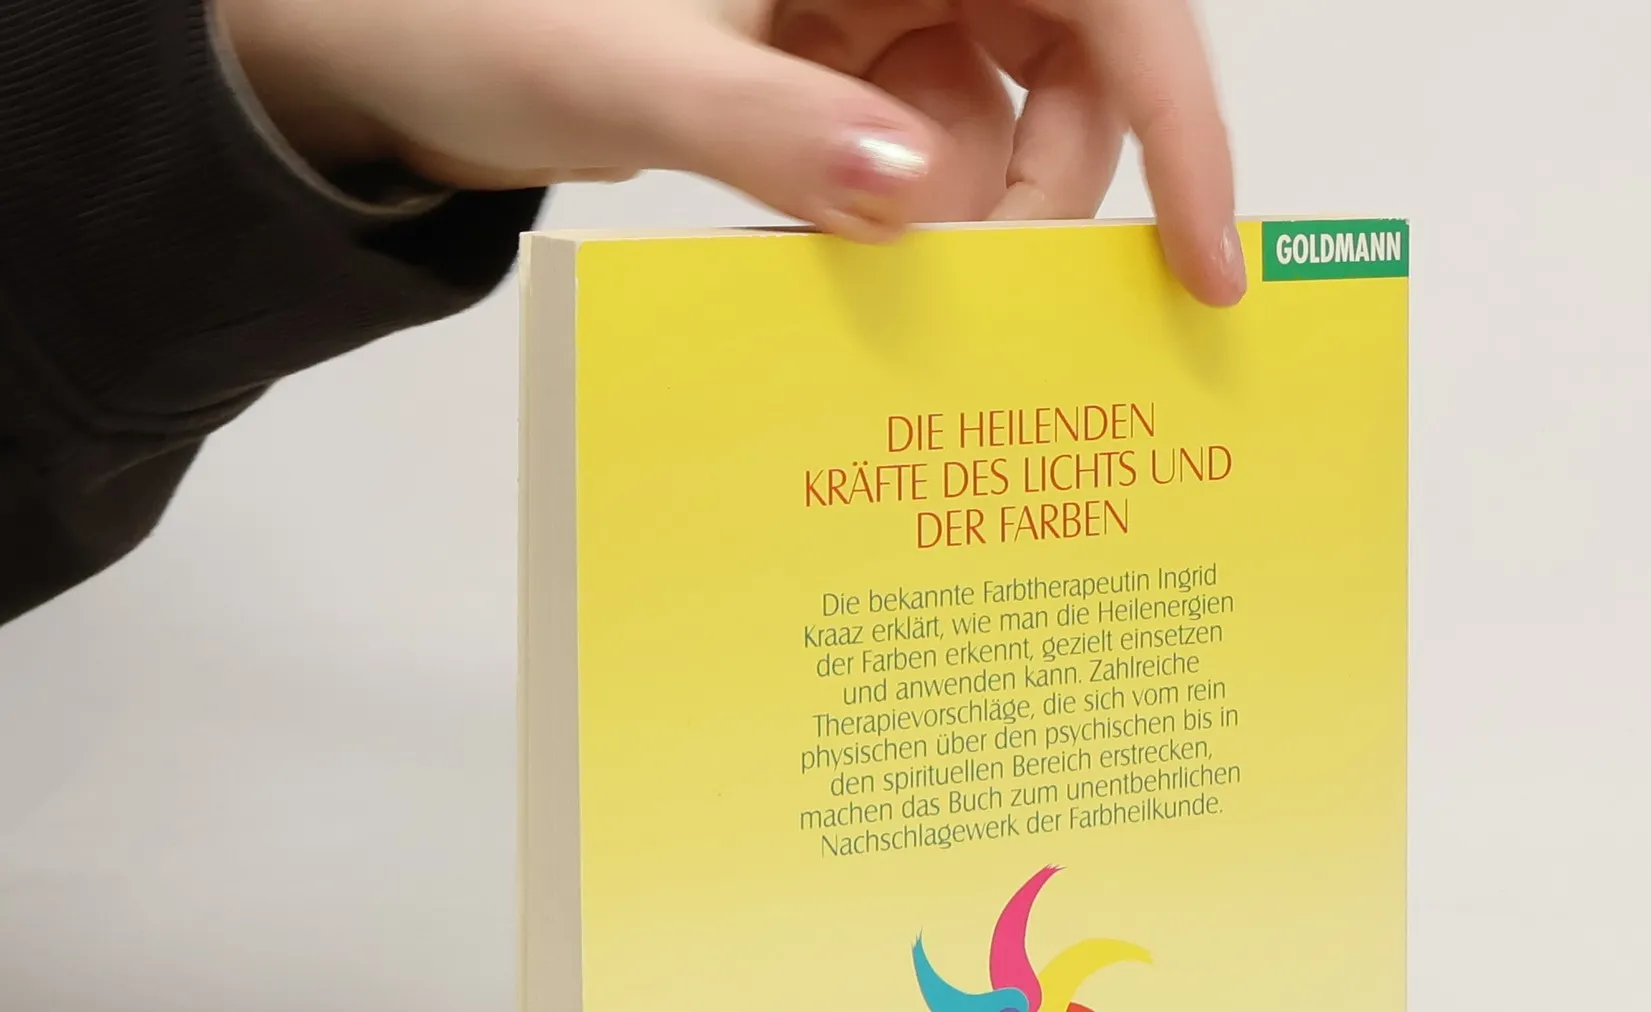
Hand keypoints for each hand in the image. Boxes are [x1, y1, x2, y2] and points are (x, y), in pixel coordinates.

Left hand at [216, 0, 1242, 303]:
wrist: (390, 48)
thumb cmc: (473, 11)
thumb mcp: (623, 64)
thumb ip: (765, 123)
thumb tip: (913, 191)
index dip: (1179, 114)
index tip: (1202, 259)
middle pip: (1074, 63)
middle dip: (1042, 186)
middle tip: (975, 286)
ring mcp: (871, 1)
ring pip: (1005, 118)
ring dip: (966, 213)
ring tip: (861, 255)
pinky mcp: (837, 61)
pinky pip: (928, 147)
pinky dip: (908, 215)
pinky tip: (843, 245)